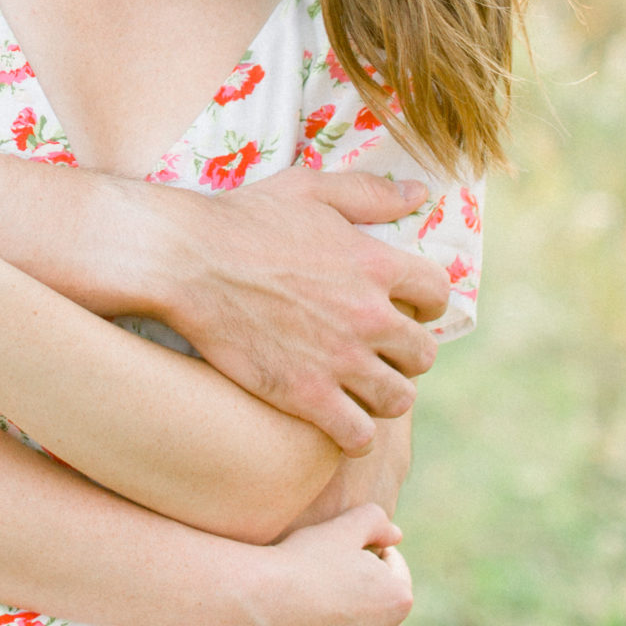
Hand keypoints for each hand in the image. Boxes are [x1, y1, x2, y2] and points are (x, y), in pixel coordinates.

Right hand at [142, 166, 450, 454]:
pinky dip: (354, 432)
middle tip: (376, 349)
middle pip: (423, 354)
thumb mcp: (308, 189)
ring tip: (357, 386)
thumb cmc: (242, 218)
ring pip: (398, 399)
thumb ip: (368, 192)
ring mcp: (341, 360)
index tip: (405, 307)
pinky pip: (360, 435)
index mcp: (376, 263)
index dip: (426, 302)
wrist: (187, 261)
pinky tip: (335, 417)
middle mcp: (369, 315)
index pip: (438, 293)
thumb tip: (420, 192)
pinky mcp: (308, 397)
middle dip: (405, 352)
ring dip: (382, 394)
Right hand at [222, 504, 411, 625]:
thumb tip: (395, 536)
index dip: (367, 555)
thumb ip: (377, 522)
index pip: (393, 570)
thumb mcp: (341, 526)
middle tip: (323, 582)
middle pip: (380, 611)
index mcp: (397, 598)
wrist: (255, 603)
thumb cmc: (299, 561)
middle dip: (362, 597)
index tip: (338, 553)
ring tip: (315, 614)